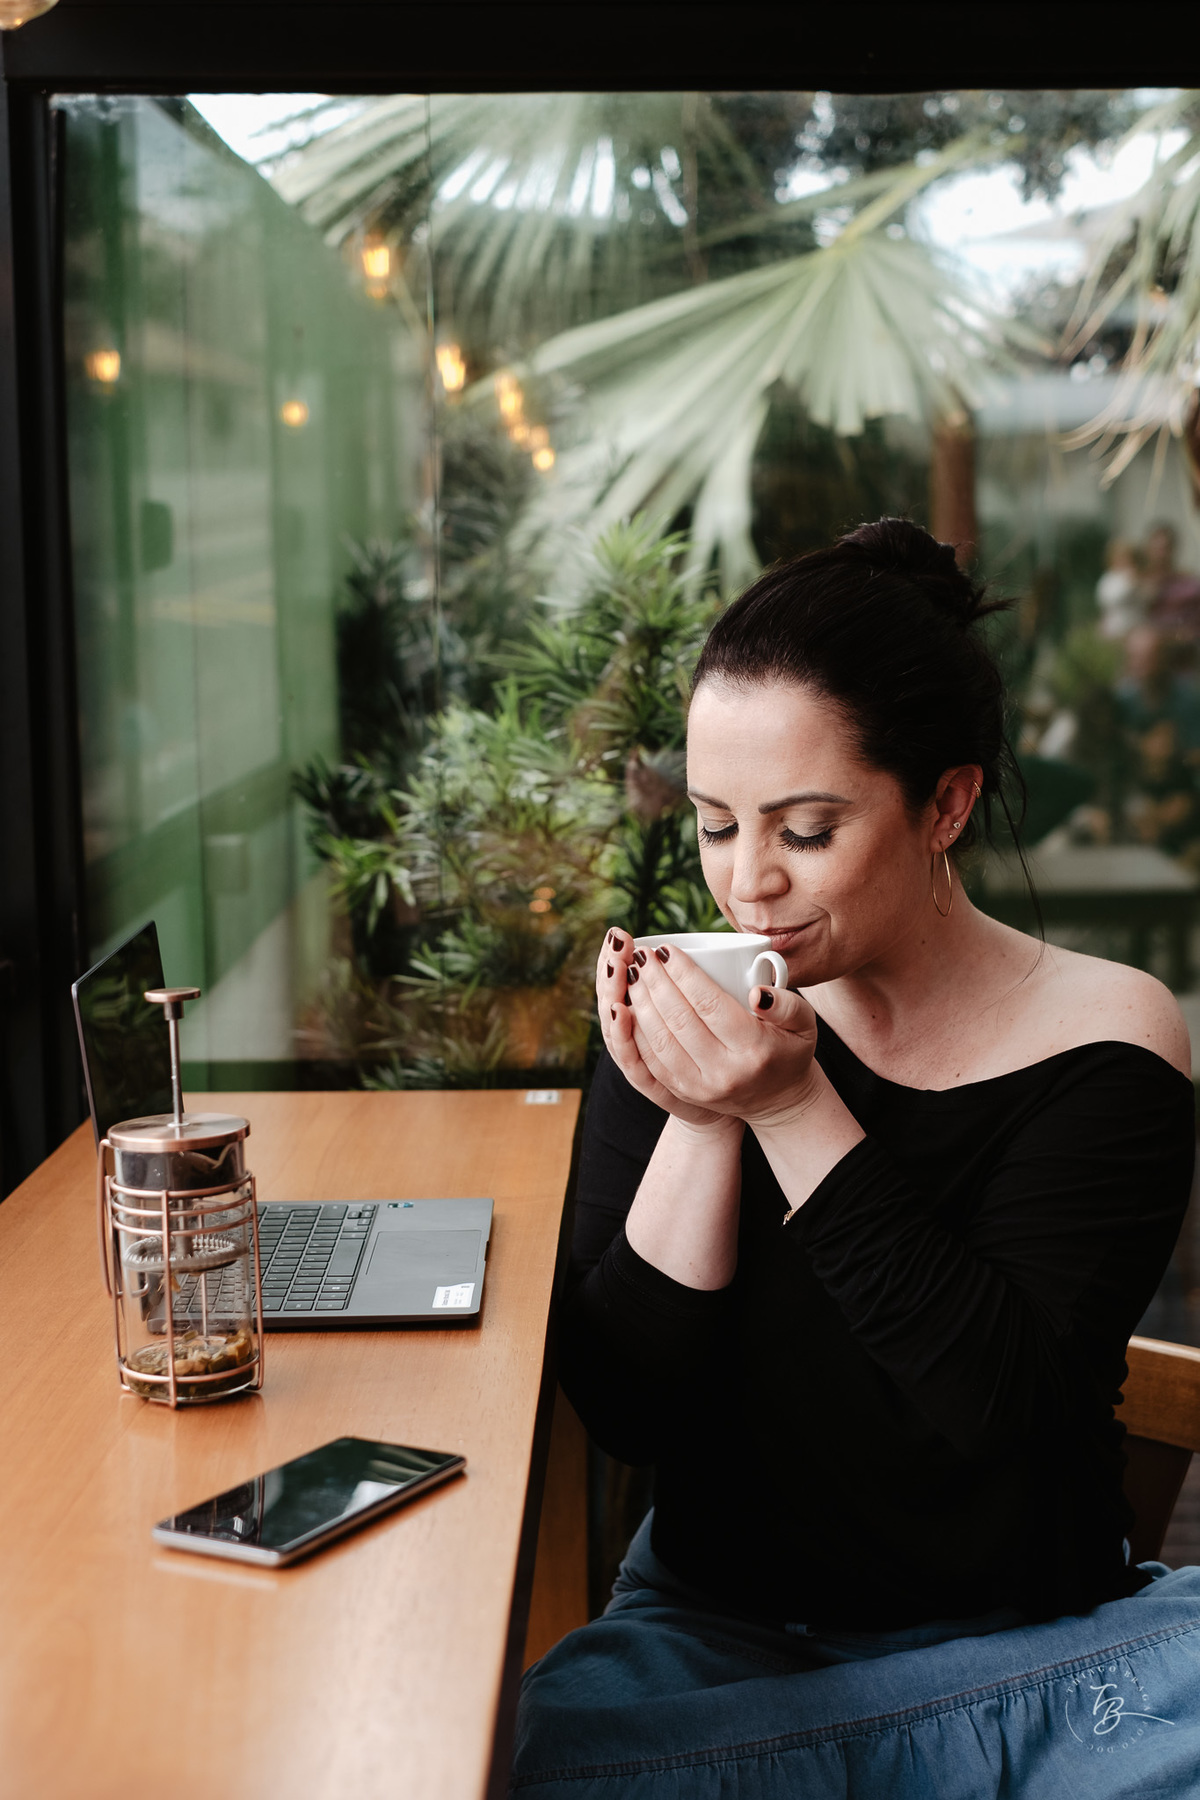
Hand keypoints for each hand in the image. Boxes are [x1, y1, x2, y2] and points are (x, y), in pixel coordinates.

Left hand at [596, 931, 819, 1126]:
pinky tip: (627, 1007)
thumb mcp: (804, 1024)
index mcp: (754, 1049)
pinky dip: (634, 1032)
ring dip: (640, 1004)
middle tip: (642, 955)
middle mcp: (724, 1072)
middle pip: (679, 1019)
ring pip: (659, 1041)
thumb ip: (787, 1003)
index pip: (709, 1004)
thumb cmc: (789, 1050)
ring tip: (631, 975)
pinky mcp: (683, 1093)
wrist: (778, 1101)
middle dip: (655, 982)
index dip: (684, 974)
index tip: (667, 950)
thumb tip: (756, 992)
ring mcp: (701, 1086)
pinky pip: (650, 1061)